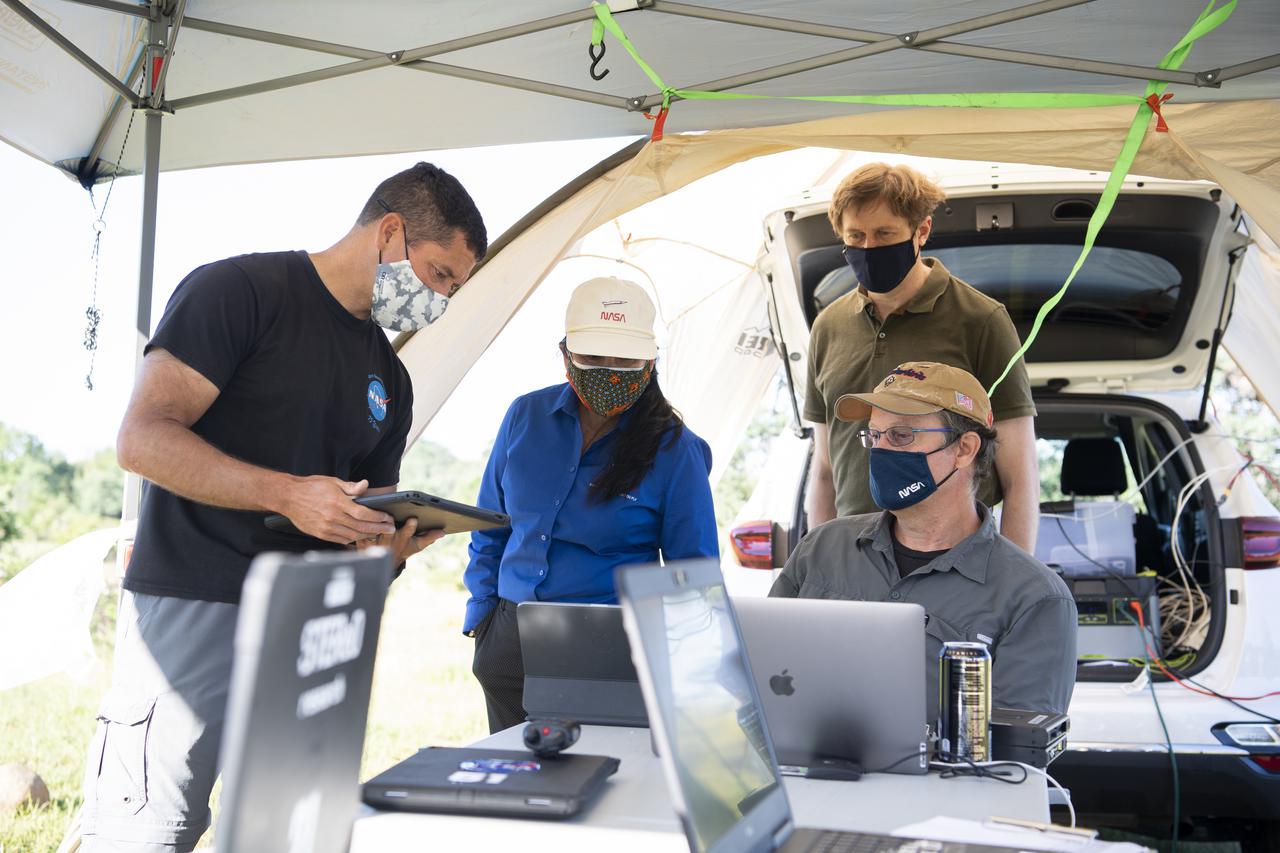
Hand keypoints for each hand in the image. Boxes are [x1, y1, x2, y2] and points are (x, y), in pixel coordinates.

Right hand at [278, 476, 396, 543]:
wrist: (288, 497)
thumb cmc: (311, 487)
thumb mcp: (332, 482)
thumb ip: (350, 486)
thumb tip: (365, 485)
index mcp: (337, 502)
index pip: (364, 514)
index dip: (378, 517)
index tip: (388, 518)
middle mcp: (333, 517)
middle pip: (361, 527)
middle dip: (379, 529)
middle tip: (390, 529)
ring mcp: (326, 527)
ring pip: (353, 536)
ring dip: (368, 535)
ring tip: (378, 532)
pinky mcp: (320, 534)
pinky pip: (341, 540)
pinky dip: (353, 539)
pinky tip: (361, 536)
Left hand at [354, 517, 444, 566]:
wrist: (382, 564)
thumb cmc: (401, 550)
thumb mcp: (415, 545)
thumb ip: (428, 537)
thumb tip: (442, 532)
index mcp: (402, 539)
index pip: (408, 532)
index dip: (410, 527)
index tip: (413, 520)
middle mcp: (389, 541)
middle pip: (388, 531)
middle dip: (389, 523)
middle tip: (389, 516)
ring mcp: (375, 541)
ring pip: (373, 530)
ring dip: (372, 524)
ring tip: (371, 515)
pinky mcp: (362, 540)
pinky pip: (360, 532)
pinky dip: (359, 525)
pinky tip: (360, 516)